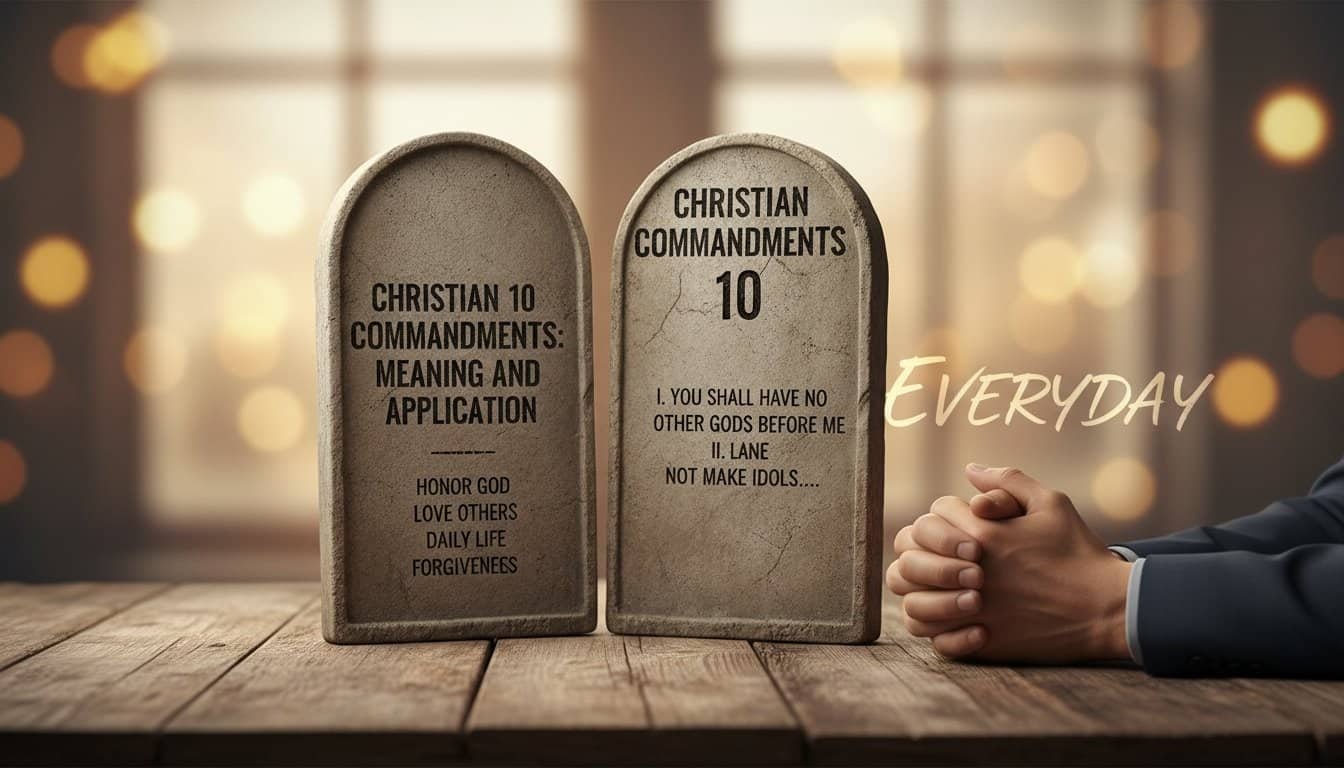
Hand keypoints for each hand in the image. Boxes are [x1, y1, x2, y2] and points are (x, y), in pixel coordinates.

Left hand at [894, 464, 1133, 663]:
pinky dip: (936, 628)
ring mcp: (973, 609)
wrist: (1108, 608)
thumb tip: (970, 469)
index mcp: (983, 534)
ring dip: (922, 590)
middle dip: (922, 549)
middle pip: (911, 553)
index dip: (946, 515)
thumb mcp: (1052, 503)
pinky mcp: (982, 641)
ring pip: (913, 599)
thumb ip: (1008, 481)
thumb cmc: (1080, 552)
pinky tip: (955, 617)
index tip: (964, 525)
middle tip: (943, 556)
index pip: (934, 514)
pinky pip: (933, 637)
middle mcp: (970, 571)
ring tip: (941, 587)